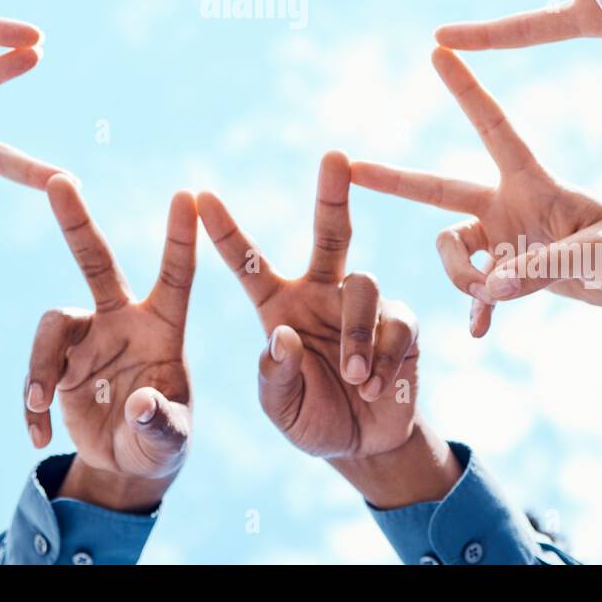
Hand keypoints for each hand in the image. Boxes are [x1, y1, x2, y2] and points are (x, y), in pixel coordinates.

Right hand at [24, 179, 194, 509]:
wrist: (127, 464)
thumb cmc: (161, 441)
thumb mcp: (170, 441)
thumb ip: (161, 424)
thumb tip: (140, 403)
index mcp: (164, 328)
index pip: (176, 276)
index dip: (181, 236)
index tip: (186, 194)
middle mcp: (122, 320)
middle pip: (96, 261)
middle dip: (77, 221)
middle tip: (58, 180)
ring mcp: (87, 337)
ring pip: (53, 323)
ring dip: (40, 365)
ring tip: (40, 404)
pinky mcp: (58, 362)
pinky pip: (35, 371)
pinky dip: (32, 403)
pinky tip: (38, 434)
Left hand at [197, 152, 419, 460]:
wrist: (365, 446)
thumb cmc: (313, 417)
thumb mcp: (282, 408)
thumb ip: (276, 377)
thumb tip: (283, 335)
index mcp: (279, 306)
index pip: (248, 262)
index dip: (225, 230)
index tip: (200, 195)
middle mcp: (322, 292)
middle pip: (331, 231)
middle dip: (333, 193)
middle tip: (335, 155)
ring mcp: (364, 304)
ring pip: (363, 284)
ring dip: (356, 333)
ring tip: (354, 377)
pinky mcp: (400, 323)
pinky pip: (396, 322)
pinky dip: (384, 355)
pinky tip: (375, 385)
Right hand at [351, 51, 601, 416]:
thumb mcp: (597, 255)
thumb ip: (543, 268)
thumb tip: (492, 288)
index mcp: (532, 181)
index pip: (492, 125)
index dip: (465, 89)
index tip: (437, 51)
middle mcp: (508, 203)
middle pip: (439, 190)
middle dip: (394, 179)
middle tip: (351, 166)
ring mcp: (504, 237)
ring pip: (454, 252)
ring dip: (464, 277)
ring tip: (496, 298)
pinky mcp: (509, 272)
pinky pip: (476, 290)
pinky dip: (478, 308)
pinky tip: (481, 332)